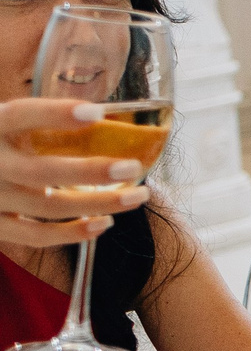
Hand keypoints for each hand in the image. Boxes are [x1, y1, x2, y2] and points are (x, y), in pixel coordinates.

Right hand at [0, 98, 150, 250]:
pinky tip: (103, 223)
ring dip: (97, 203)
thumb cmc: (0, 146)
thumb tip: (108, 119)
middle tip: (132, 167)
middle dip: (90, 171)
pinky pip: (35, 236)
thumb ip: (41, 122)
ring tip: (136, 196)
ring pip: (47, 206)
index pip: (20, 115)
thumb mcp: (8, 125)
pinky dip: (72, 234)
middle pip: (40, 171)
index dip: (55, 114)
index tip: (96, 113)